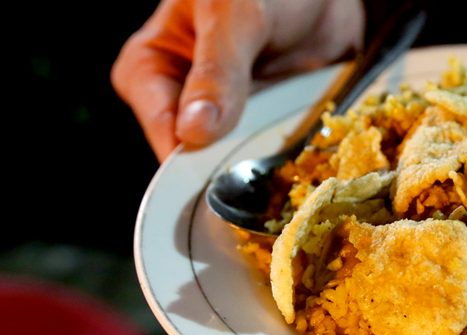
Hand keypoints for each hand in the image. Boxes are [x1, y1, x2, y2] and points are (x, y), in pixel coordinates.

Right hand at [112, 0, 363, 160]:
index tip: (229, 171)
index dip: (193, 158)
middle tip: (268, 159)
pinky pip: (264, 154)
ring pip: (233, 160)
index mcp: (148, 65)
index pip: (162, 130)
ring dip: (262, 161)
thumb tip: (192, 132)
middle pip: (195, 154)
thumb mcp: (236, 15)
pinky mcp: (257, 124)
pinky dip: (282, 156)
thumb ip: (217, 71)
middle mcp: (177, 96)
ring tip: (289, 151)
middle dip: (232, 162)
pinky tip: (301, 153)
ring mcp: (220, 114)